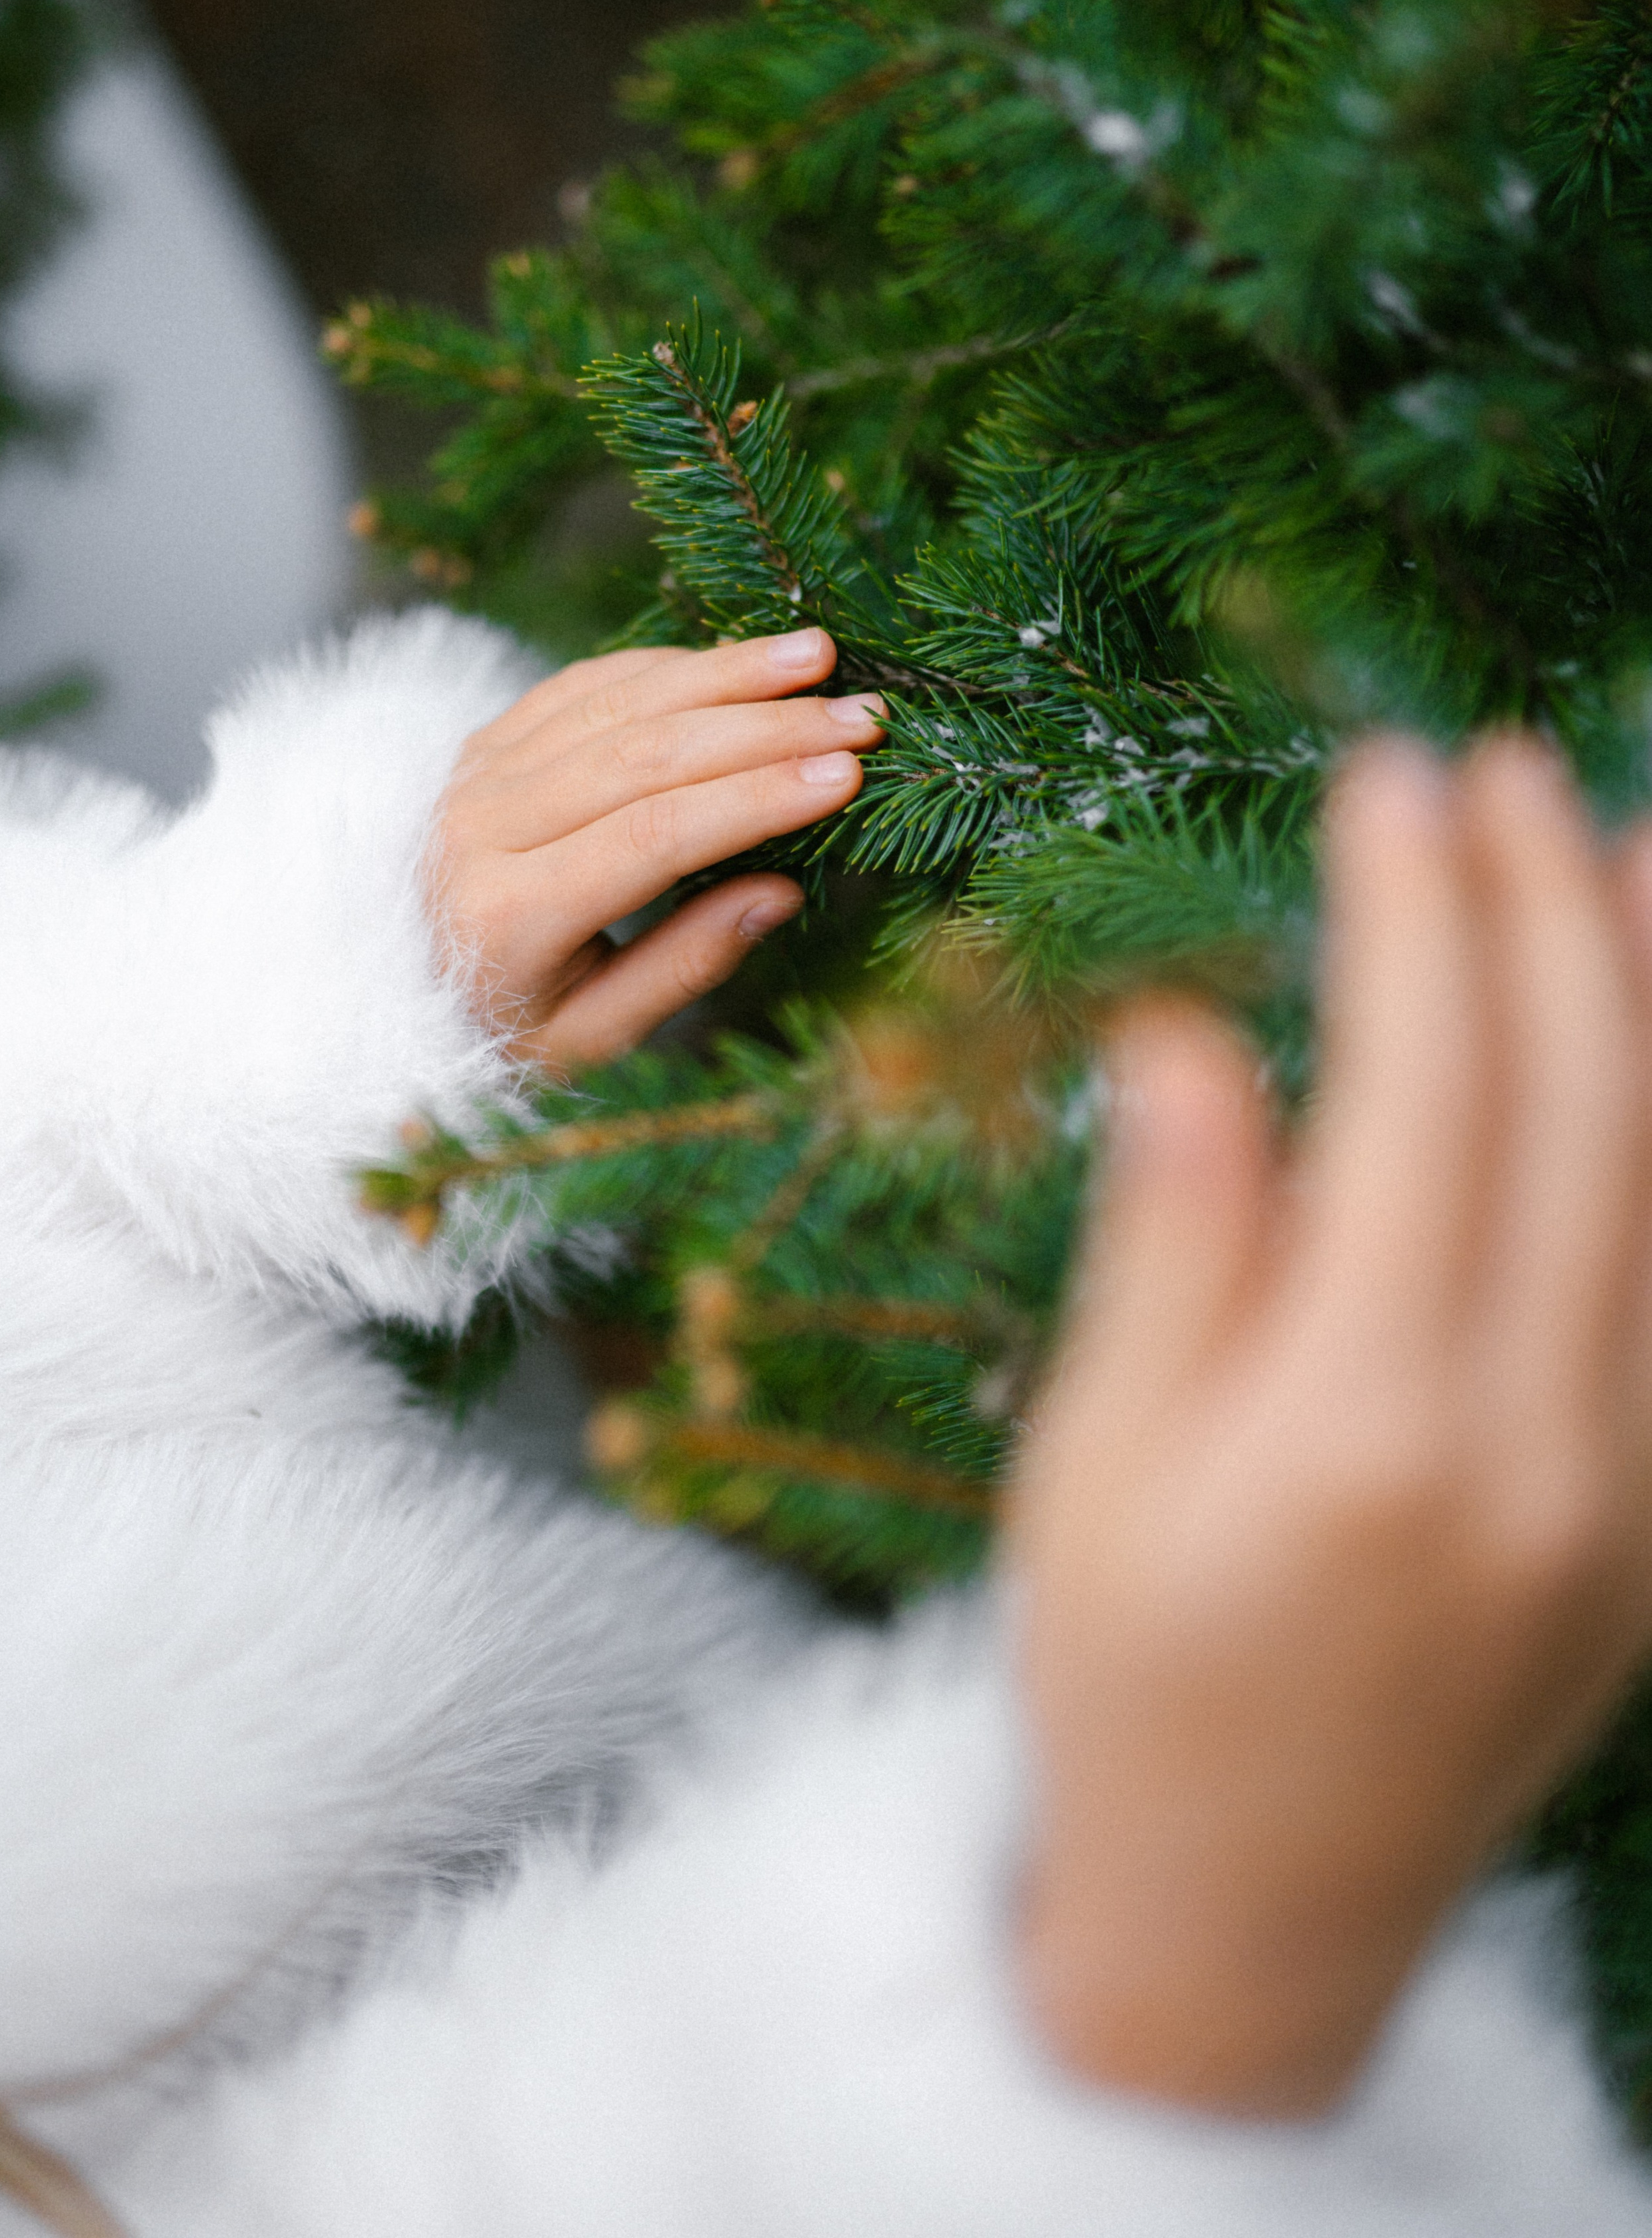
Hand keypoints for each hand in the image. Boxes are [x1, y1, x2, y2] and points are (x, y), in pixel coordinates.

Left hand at [429, 627, 881, 1070]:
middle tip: (861, 717)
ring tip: (819, 658)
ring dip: (726, 673)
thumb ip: (683, 966)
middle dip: (765, 728)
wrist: (383, 996)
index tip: (846, 777)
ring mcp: (473, 773)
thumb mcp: (588, 1039)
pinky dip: (666, 666)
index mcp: (505, 914)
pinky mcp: (481, 742)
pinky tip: (737, 662)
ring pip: (617, 700)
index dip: (755, 799)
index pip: (652, 835)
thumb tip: (783, 887)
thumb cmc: (500, 1032)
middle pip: (643, 754)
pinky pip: (583, 683)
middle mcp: (478, 828)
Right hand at [1013, 734, 1651, 2115]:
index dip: (1415, 912)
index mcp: (1364, 1427)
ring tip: (1631, 842)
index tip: (1389, 776)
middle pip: (1583, 1112)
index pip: (1425, 1096)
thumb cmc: (1128, 1683)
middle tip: (1509, 765)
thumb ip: (1170, 1246)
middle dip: (1550, 910)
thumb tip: (1196, 1038)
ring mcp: (1628, 1494)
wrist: (1255, 1923)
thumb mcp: (1091, 1469)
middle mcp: (1536, 1450)